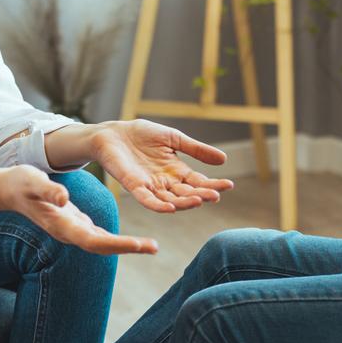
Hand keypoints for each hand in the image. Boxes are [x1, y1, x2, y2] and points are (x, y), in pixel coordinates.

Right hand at [0, 165, 158, 254]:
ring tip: (151, 246)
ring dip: (126, 246)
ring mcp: (72, 230)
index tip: (138, 244)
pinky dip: (117, 240)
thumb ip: (48, 190)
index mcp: (61, 225)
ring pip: (102, 243)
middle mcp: (68, 232)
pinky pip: (99, 236)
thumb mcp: (33, 181)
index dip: (116, 244)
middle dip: (128, 248)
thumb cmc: (21, 183)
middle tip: (154, 247)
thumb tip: (64, 199)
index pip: (93, 240)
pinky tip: (134, 241)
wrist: (10, 189)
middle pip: (102, 246)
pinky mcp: (75, 224)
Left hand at [92, 120, 232, 212]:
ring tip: (200, 200)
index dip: (212, 185)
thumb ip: (196, 149)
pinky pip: (147, 200)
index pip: (198, 182)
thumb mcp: (174, 138)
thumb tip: (224, 160)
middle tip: (216, 195)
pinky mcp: (134, 186)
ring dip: (185, 202)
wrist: (113, 133)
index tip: (228, 185)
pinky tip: (171, 209)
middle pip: (187, 193)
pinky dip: (159, 206)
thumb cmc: (142, 135)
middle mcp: (165, 182)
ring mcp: (150, 186)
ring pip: (171, 200)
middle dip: (202, 195)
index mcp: (176, 171)